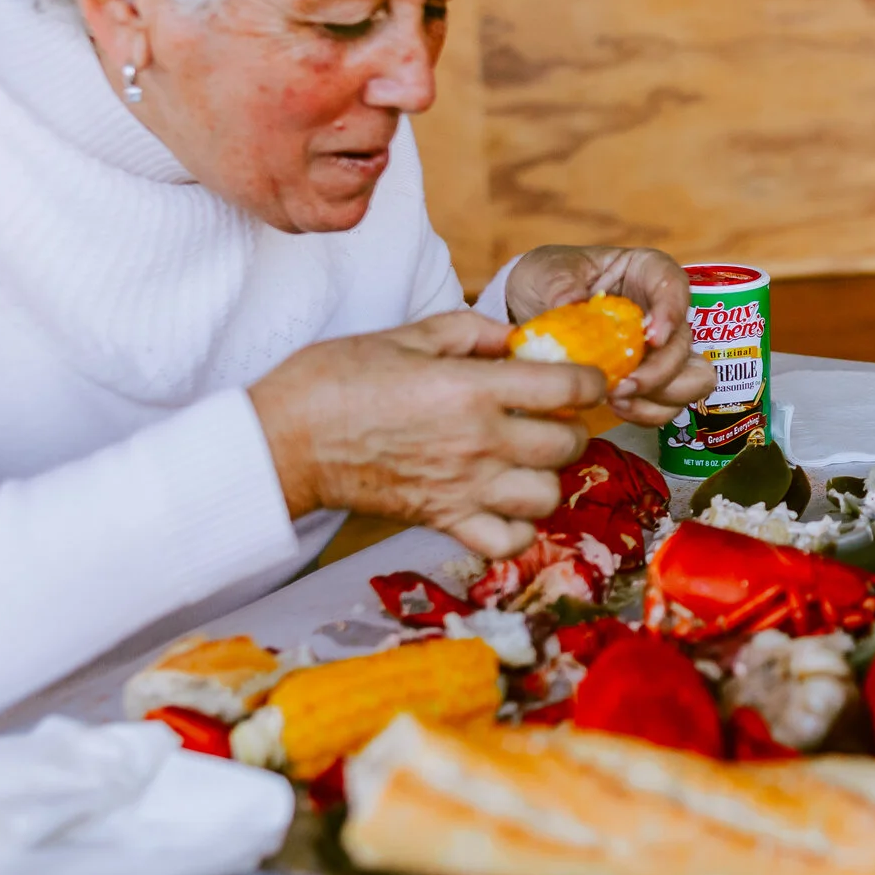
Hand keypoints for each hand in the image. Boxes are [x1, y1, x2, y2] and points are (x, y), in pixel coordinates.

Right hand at [250, 310, 602, 557]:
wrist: (285, 440)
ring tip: (527, 460)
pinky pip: (508, 541)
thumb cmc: (336, 379)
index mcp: (473, 389)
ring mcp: (465, 487)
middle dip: (570, 426)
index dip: (590, 380)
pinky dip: (518, 528)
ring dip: (548, 476)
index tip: (583, 378)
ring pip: (548, 495)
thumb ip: (471, 333)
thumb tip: (514, 339)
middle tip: (549, 415)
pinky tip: (506, 503)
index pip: (568, 389)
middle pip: (568, 444)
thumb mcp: (407, 334)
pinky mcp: (445, 520)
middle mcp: (479, 443)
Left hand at [504, 245, 714, 426]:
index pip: (674, 285)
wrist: (526, 309)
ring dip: (661, 395)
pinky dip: (648, 412)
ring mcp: (658, 349)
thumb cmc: (546, 279)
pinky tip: (617, 407)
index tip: (652, 337)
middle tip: (625, 385)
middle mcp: (660, 311)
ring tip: (619, 400)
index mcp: (645, 272)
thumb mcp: (547, 271)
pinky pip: (666, 403)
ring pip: (691, 377)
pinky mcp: (647, 379)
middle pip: (683, 341)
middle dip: (661, 370)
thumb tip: (571, 303)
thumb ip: (561, 285)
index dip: (672, 312)